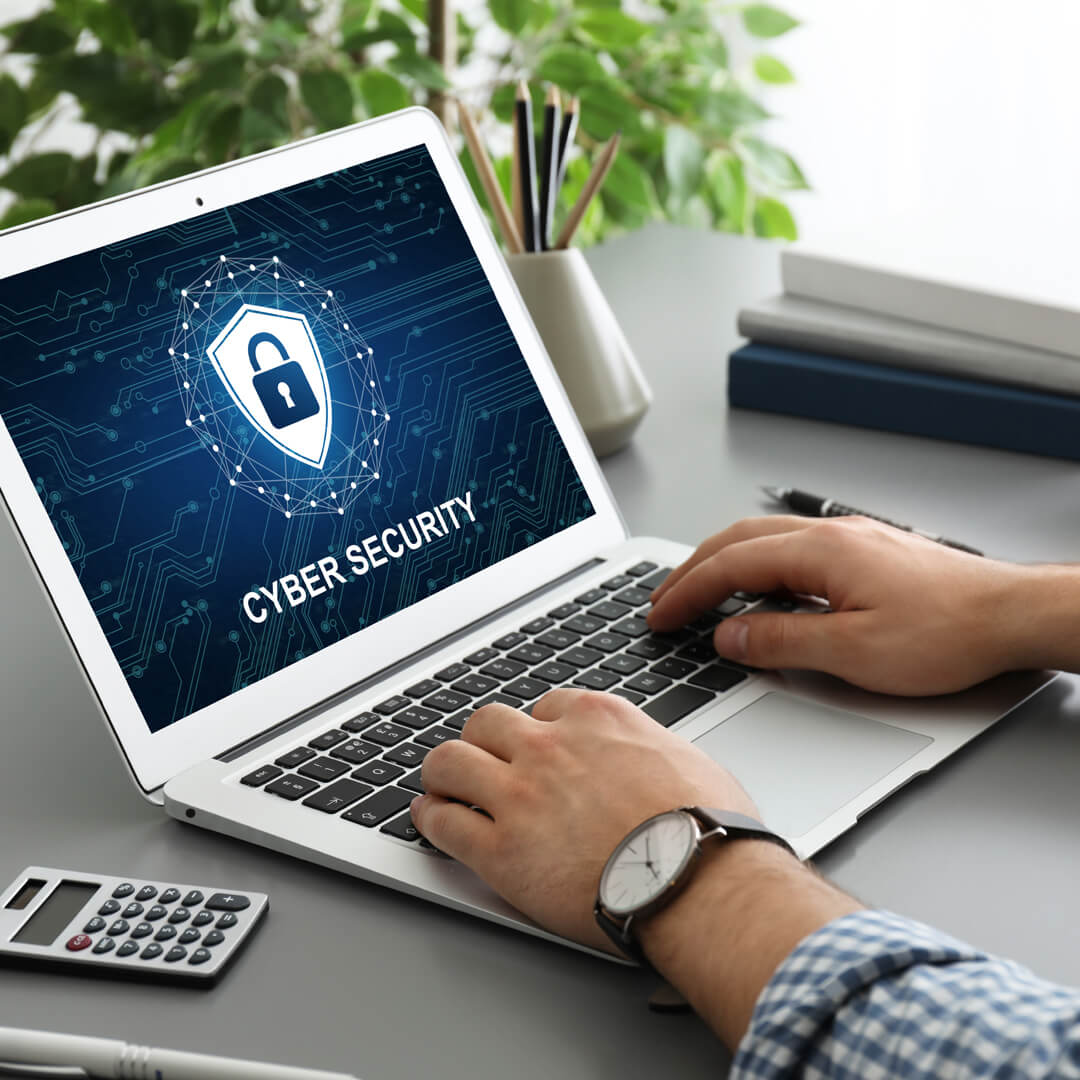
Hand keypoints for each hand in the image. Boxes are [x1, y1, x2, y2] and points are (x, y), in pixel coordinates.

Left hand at [410, 689, 760, 951]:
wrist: (698, 880)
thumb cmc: (708, 828)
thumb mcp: (687, 759)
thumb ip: (650, 750)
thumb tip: (654, 765)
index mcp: (596, 719)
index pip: (545, 706)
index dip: (536, 728)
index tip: (534, 746)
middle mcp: (550, 747)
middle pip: (486, 722)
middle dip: (482, 740)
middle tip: (481, 759)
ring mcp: (520, 795)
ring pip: (449, 761)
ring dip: (442, 773)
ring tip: (440, 785)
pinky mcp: (500, 850)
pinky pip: (443, 824)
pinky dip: (430, 820)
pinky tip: (430, 821)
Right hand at [648, 515, 1035, 695]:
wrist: (1010, 615)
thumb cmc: (949, 631)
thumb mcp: (854, 652)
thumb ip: (783, 642)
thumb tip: (731, 637)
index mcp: (819, 552)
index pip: (729, 566)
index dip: (687, 592)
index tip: (660, 615)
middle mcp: (829, 535)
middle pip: (737, 541)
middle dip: (692, 571)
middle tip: (663, 601)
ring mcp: (848, 539)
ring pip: (762, 540)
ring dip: (721, 564)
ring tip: (696, 591)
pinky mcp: (864, 552)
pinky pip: (790, 549)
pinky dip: (754, 565)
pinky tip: (755, 588)